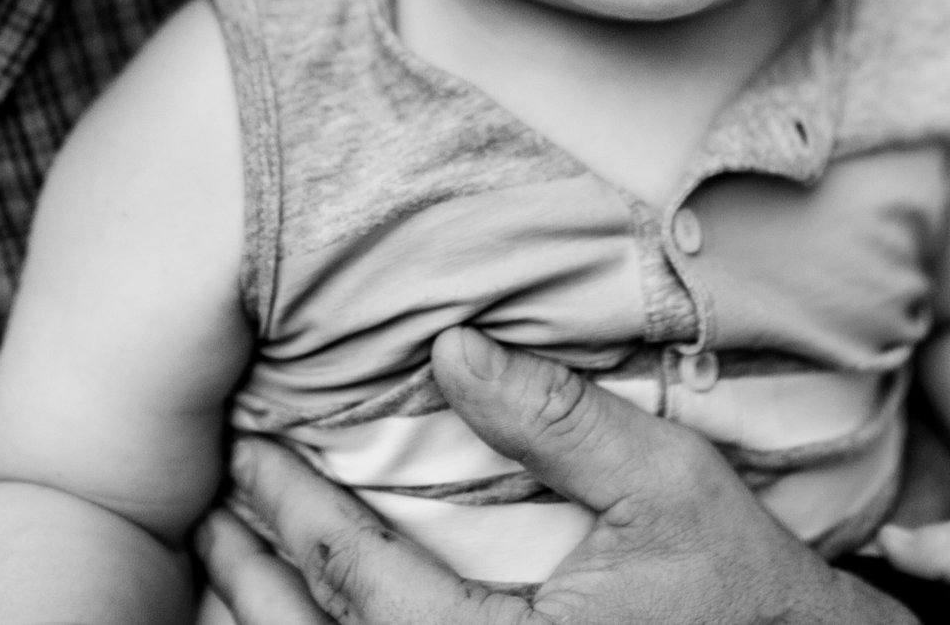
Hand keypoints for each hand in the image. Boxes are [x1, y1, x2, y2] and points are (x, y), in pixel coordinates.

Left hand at [213, 326, 915, 624]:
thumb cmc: (741, 590)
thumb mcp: (666, 486)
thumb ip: (559, 422)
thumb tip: (453, 351)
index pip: (359, 577)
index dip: (291, 510)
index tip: (247, 451)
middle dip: (252, 578)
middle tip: (207, 512)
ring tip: (227, 564)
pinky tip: (303, 623)